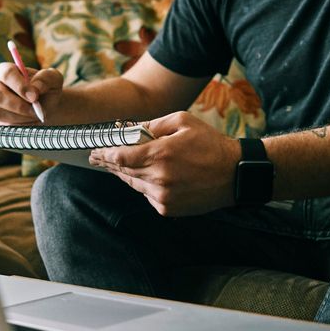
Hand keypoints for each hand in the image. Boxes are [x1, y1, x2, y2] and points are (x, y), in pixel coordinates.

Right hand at [0, 62, 63, 124]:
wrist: (44, 108)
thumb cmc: (46, 90)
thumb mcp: (53, 79)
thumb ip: (46, 78)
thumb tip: (35, 88)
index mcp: (4, 70)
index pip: (6, 74)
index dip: (20, 86)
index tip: (34, 97)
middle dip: (19, 105)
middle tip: (36, 111)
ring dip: (21, 117)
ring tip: (35, 115)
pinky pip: (1, 125)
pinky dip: (19, 126)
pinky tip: (29, 122)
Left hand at [88, 112, 238, 216]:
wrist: (235, 174)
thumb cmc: (210, 143)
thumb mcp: (182, 122)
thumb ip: (152, 125)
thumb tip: (128, 129)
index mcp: (161, 154)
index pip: (120, 156)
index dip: (104, 154)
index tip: (94, 151)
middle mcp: (159, 178)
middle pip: (123, 171)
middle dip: (109, 163)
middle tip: (98, 157)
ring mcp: (163, 197)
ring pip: (133, 184)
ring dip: (125, 174)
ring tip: (116, 165)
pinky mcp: (168, 209)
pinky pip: (146, 195)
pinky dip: (143, 185)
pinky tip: (146, 176)